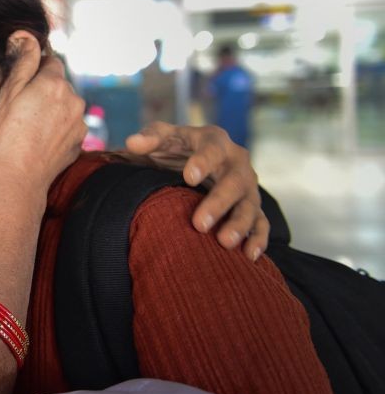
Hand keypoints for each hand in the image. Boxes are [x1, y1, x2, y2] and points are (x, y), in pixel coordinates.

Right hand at [0, 34, 86, 194]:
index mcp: (54, 82)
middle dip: (46, 91)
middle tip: (23, 108)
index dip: (36, 71)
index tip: (24, 85)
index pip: (52, 61)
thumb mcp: (8, 93)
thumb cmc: (7, 133)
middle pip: (60, 84)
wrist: (21, 174)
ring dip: (54, 110)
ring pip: (67, 105)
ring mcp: (80, 120)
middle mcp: (74, 98)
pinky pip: (71, 125)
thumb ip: (23, 61)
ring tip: (32, 127)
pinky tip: (42, 139)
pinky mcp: (82, 139)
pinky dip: (59, 128)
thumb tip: (27, 35)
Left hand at [124, 122, 267, 260]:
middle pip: (235, 181)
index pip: (212, 149)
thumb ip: (150, 138)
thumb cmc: (177, 148)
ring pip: (250, 205)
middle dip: (218, 202)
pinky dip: (258, 239)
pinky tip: (249, 255)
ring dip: (239, 224)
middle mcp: (237, 162)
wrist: (194, 162)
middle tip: (198, 224)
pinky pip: (261, 223)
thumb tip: (131, 143)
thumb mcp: (164, 138)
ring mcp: (248, 186)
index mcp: (215, 140)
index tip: (189, 177)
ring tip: (224, 242)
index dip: (203, 162)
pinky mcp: (252, 207)